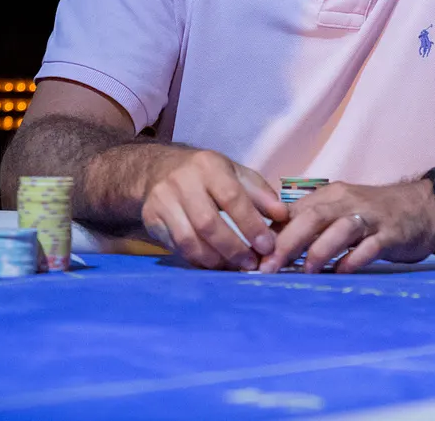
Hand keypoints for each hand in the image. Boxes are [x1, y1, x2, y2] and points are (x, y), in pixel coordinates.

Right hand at [140, 149, 286, 270]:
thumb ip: (261, 194)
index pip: (231, 197)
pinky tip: (213, 265)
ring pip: (189, 240)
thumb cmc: (206, 175)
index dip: (250, 224)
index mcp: (209, 166)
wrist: (159, 170)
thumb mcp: (236, 173)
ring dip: (214, 259)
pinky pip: (176, 248)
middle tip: (251, 264)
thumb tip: (283, 216)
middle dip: (233, 248)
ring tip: (233, 268)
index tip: (267, 246)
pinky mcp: (151, 219)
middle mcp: (182, 181)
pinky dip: (197, 261)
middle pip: (208, 223)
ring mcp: (163, 201)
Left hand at [259, 179, 434, 274]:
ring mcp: (371, 217)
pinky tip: (342, 272)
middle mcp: (347, 202)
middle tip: (269, 268)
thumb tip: (272, 247)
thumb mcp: (340, 213)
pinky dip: (355, 258)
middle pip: (312, 217)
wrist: (423, 207)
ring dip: (320, 250)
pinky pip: (371, 245)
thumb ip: (311, 226)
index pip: (294, 212)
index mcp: (329, 197)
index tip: (253, 258)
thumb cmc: (374, 215)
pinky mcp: (392, 232)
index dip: (272, 235)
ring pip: (340, 228)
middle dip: (287, 243)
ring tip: (305, 272)